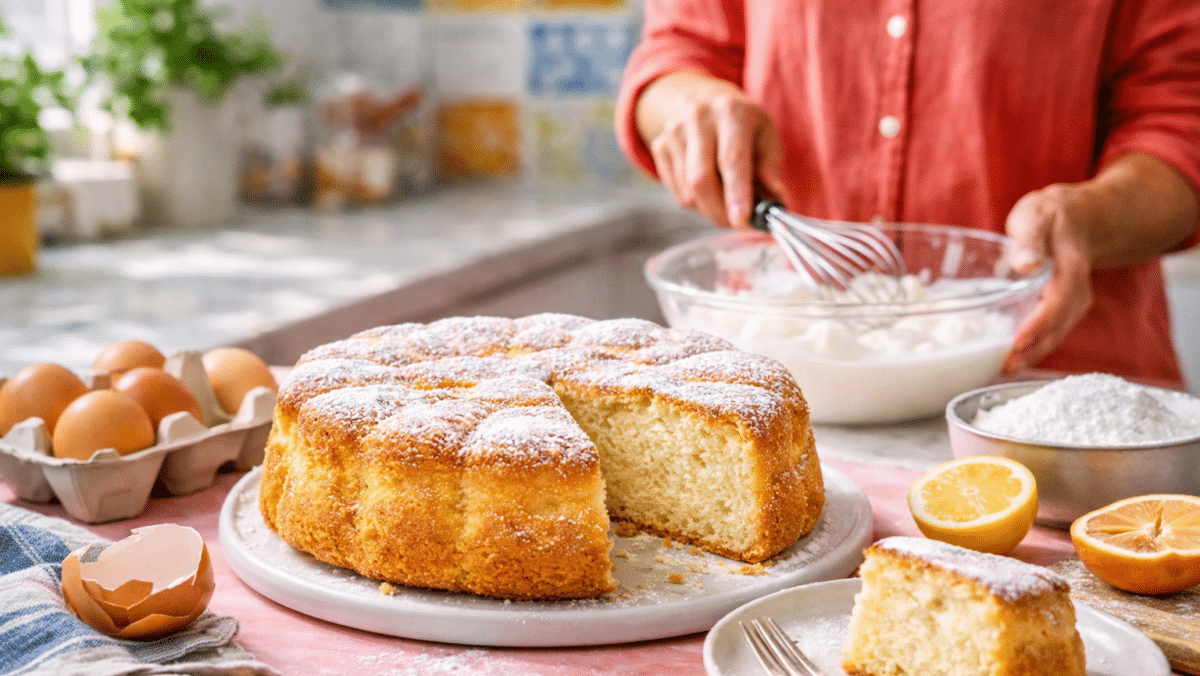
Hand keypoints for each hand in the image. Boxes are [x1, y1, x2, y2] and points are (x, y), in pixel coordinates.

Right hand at [636, 72, 787, 227]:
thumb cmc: (744, 125)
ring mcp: (674, 131)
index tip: (742, 221)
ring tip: (727, 203)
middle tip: (737, 225)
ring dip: (709, 209)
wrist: (706, 101)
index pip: (731, 159)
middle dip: (720, 211)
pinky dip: (694, 201)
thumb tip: (774, 199)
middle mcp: (699, 117)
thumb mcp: (767, 137)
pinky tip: (708, 188)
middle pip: (701, 179)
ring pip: (688, 190)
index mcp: (732, 111)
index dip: (736, 193)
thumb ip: (771, 169)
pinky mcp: (660, 145)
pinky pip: (676, 190)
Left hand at [1002, 183, 1095, 373]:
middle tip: (1004, 367)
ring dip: (1033, 353)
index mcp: (1070, 268)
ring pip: (1056, 333)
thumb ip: (1029, 241)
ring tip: (1004, 369)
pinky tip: (1012, 358)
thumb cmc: (1050, 216)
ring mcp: (1073, 301)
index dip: (1038, 325)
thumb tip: (1027, 265)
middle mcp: (1076, 290)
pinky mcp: (1064, 308)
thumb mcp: (1036, 218)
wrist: (1078, 218)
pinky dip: (1034, 346)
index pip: (1057, 302)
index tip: (1017, 342)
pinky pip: (1052, 331)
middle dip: (1033, 349)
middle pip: (1058, 326)